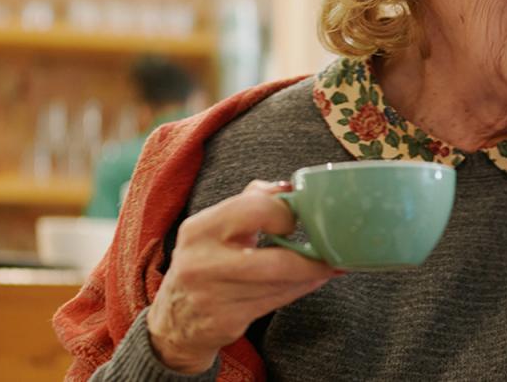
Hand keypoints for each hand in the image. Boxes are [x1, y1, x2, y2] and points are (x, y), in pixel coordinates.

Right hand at [146, 181, 339, 373]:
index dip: (285, 213)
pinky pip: (276, 301)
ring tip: (330, 264)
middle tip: (329, 250)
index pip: (255, 209)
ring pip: (280, 284)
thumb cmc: (206, 262)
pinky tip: (312, 280)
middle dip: (309, 257)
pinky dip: (300, 289)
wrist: (176, 319)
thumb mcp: (215, 227)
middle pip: (275, 259)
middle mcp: (202, 262)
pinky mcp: (227, 320)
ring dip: (311, 273)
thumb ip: (250, 201)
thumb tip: (288, 187)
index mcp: (199, 229)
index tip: (296, 218)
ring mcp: (213, 295)